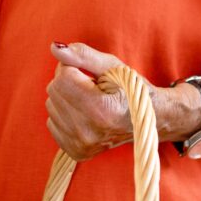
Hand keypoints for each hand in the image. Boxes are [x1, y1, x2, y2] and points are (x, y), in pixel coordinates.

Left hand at [46, 43, 131, 160]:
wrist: (149, 121)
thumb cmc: (133, 90)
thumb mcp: (113, 67)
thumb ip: (83, 56)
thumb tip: (55, 48)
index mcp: (100, 109)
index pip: (62, 77)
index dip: (74, 68)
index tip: (90, 75)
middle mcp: (88, 131)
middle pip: (54, 91)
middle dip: (68, 82)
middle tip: (91, 87)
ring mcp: (81, 145)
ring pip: (51, 105)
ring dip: (66, 98)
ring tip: (90, 101)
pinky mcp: (76, 152)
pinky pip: (51, 123)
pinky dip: (64, 115)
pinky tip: (84, 115)